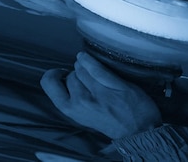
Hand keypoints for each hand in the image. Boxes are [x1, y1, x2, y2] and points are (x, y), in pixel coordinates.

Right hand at [40, 52, 161, 138]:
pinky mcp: (115, 86)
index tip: (61, 73)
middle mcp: (82, 102)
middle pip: (71, 75)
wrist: (138, 130)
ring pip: (82, 69)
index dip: (53, 75)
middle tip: (86, 78)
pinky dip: (89, 59)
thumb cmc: (111, 122)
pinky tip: (85, 57)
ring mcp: (99, 93)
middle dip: (77, 73)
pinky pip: (97, 68)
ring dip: (85, 67)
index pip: (49, 84)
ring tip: (90, 71)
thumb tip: (65, 79)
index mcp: (71, 110)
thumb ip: (73, 100)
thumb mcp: (84, 116)